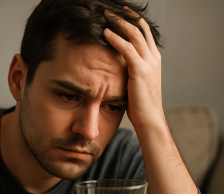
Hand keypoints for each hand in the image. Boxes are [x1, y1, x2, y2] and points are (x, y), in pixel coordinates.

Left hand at [103, 8, 163, 128]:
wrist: (149, 118)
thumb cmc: (140, 104)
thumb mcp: (137, 83)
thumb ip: (131, 71)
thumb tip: (117, 66)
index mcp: (153, 59)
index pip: (143, 32)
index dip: (132, 20)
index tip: (119, 13)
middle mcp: (153, 57)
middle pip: (139, 28)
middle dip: (124, 16)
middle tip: (109, 9)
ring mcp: (148, 62)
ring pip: (133, 34)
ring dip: (118, 22)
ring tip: (104, 15)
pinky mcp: (140, 70)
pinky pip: (127, 49)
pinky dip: (115, 39)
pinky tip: (105, 32)